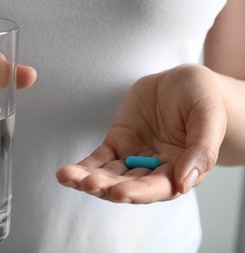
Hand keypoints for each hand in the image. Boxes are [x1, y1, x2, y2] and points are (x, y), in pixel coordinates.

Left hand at [57, 64, 226, 203]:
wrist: (180, 82)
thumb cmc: (201, 98)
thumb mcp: (208, 117)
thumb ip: (201, 149)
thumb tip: (185, 182)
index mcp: (180, 169)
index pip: (158, 187)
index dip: (139, 192)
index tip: (120, 192)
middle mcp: (154, 169)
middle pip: (128, 185)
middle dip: (107, 187)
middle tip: (90, 184)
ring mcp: (133, 157)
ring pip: (109, 175)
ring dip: (89, 179)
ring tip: (69, 177)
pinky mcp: (117, 144)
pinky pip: (98, 159)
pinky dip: (83, 167)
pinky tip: (67, 173)